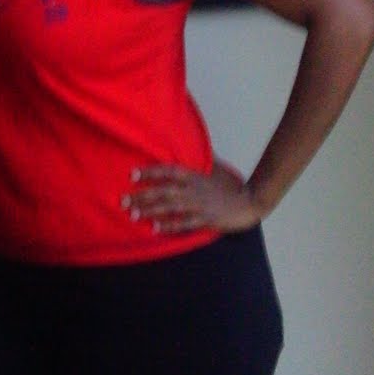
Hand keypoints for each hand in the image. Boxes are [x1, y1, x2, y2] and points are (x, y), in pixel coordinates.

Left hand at [122, 159, 265, 234]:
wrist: (250, 201)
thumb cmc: (230, 185)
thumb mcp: (214, 168)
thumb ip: (199, 159)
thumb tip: (190, 145)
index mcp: (195, 175)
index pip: (168, 171)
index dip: (149, 172)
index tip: (131, 175)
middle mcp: (194, 189)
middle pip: (163, 191)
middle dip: (142, 196)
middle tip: (123, 201)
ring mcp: (200, 205)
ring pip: (170, 207)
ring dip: (150, 211)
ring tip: (133, 215)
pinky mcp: (206, 220)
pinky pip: (184, 224)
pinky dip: (169, 226)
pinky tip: (154, 229)